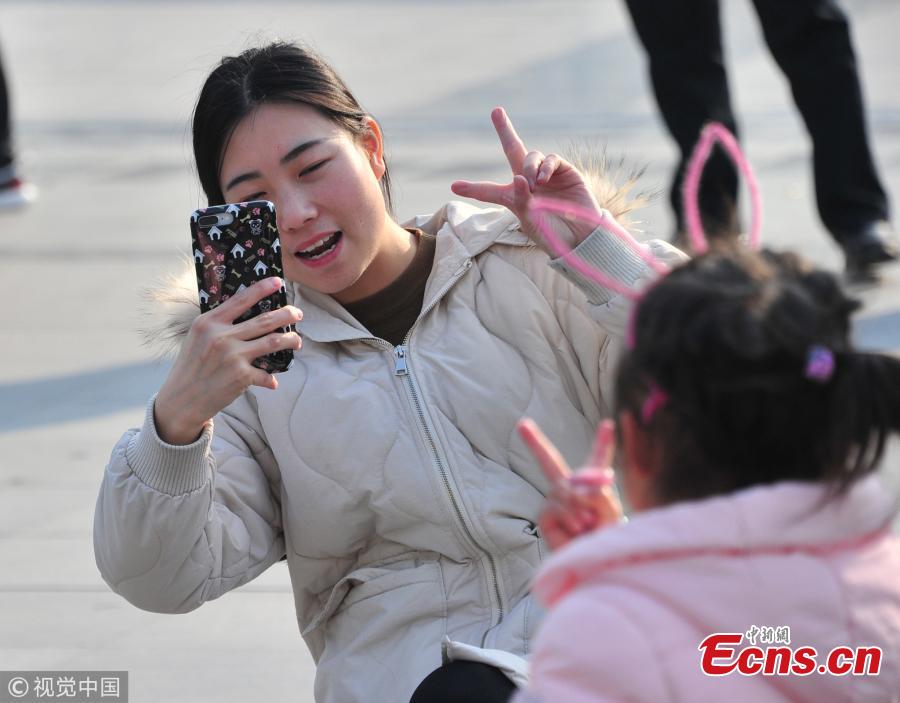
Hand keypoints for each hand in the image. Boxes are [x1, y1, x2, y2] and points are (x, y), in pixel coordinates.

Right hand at [154, 277, 302, 444]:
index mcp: (209, 322)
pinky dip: (271, 378)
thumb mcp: (198, 337)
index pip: (240, 300)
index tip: (278, 281)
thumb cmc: (191, 366)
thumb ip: (219, 325)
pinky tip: (272, 380)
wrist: (181, 399)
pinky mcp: (241, 376)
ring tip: (297, 341)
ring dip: (291, 340)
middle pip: (264, 320)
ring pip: (273, 342)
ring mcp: (233, 356)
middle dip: (287, 314)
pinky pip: (266, 374)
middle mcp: (221, 336)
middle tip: (297, 313)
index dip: (261, 288)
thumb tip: (249, 316)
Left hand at [451, 107, 602, 253]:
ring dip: (529, 167)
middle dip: (505, 130)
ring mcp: (546, 175)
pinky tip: (543, 180)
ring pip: (530, 156)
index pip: (490, 191)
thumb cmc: (552, 233)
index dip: (473, 189)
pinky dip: (545, 167)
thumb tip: (518, 176)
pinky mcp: (564, 171)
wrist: (581, 237)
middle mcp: (528, 182)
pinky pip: (551, 159)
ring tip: (534, 184)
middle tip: (496, 110)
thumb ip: (521, 200)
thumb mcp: (530, 220)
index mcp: (514, 198)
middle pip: (513, 150)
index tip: (454, 187)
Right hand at [517, 418, 622, 550]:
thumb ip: (595, 489)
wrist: (596, 561)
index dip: (603, 442)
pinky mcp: (545, 515)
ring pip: (565, 490)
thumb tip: (572, 484)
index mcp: (593, 485)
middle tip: (521, 424)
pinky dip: (570, 517)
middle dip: (534, 442)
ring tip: (588, 524)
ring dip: (580, 507)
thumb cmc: (606, 535)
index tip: (609, 424)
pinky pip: (556, 506)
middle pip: (548, 460)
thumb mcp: (609, 507)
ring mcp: (554, 500)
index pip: (598, 459)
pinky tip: (577, 529)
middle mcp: (569, 488)